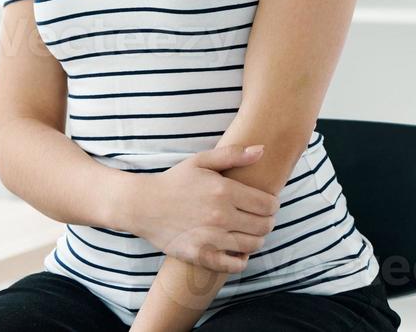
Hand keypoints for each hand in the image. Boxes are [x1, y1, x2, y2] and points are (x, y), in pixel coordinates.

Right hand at [124, 144, 278, 273]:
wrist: (142, 205)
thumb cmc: (175, 181)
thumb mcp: (202, 160)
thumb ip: (233, 155)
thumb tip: (262, 150)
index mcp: (224, 191)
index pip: (268, 205)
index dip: (273, 205)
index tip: (268, 205)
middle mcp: (220, 215)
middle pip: (264, 226)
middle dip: (267, 222)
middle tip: (261, 219)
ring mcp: (210, 238)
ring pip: (252, 245)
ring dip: (257, 240)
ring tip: (250, 233)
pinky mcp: (199, 255)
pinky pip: (232, 265)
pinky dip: (241, 261)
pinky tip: (238, 252)